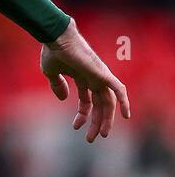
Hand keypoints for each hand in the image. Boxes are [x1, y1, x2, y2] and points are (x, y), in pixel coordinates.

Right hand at [40, 19, 130, 141]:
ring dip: (107, 119)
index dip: (82, 115)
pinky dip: (124, 102)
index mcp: (81, 77)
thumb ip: (58, 86)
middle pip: (100, 104)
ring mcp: (100, 76)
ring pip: (109, 102)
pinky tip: (126, 116)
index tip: (75, 127)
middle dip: (96, 122)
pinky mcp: (103, 74)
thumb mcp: (51, 73)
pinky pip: (119, 90)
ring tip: (102, 134)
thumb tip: (63, 99)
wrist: (56, 37)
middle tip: (92, 139)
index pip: (87, 101)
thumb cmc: (51, 51)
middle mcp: (93, 78)